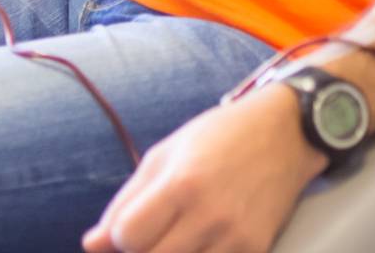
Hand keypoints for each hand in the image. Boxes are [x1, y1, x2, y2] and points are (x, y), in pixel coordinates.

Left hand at [82, 84, 323, 252]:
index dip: (119, 237)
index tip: (129, 228)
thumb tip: (90, 244)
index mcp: (182, 182)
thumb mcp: (166, 153)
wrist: (283, 134)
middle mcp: (210, 214)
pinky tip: (197, 243)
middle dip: (141, 252)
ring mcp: (236, 238)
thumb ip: (127, 201)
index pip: (128, 236)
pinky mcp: (257, 251)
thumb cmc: (218, 136)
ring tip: (172, 237)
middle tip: (148, 237)